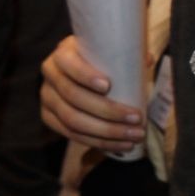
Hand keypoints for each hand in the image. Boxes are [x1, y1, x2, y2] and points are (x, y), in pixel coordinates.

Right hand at [40, 35, 144, 152]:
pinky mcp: (49, 118)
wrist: (72, 71)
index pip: (70, 65)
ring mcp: (47, 99)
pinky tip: (120, 144)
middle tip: (136, 118)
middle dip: (107, 111)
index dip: (86, 76)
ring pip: (73, 121)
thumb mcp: (105, 50)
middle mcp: (51, 77)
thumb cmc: (96, 59)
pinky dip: (98, 142)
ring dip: (106, 132)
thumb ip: (125, 53)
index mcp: (62, 55)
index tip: (108, 86)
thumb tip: (147, 60)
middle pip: (74, 97)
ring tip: (134, 135)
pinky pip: (71, 135)